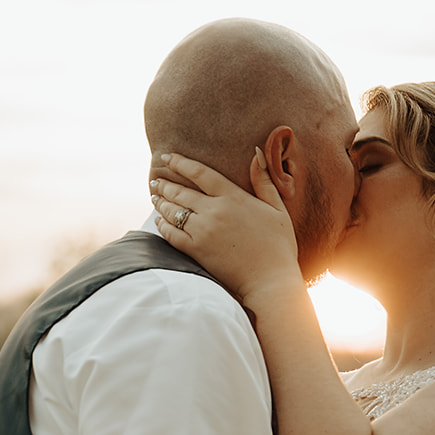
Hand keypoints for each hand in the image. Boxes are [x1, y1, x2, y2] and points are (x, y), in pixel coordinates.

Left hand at [151, 149, 303, 306]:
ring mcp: (203, 231)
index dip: (180, 163)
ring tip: (155, 197)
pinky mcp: (197, 251)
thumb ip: (264, 181)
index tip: (167, 156)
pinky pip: (171, 234)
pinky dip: (162, 226)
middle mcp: (214, 211)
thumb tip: (257, 153)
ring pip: (173, 211)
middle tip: (156, 180)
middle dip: (165, 184)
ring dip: (161, 202)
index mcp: (233, 197)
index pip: (200, 173)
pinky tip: (159, 221)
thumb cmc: (279, 246)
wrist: (270, 281)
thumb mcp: (277, 209)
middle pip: (181, 191)